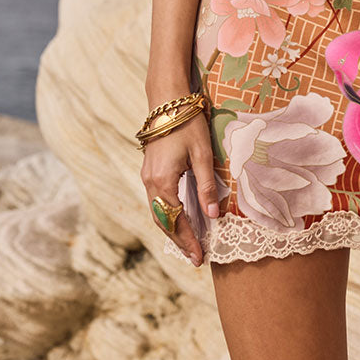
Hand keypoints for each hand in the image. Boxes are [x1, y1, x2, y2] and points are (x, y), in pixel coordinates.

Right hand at [140, 110, 218, 265]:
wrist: (168, 101)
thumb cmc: (188, 123)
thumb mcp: (203, 153)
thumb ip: (206, 185)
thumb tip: (213, 216)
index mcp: (163, 180)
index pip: (176, 220)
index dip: (188, 240)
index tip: (199, 258)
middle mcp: (150, 182)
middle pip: (163, 221)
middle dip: (179, 241)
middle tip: (195, 258)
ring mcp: (146, 176)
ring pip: (157, 213)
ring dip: (171, 230)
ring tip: (188, 245)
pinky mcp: (149, 171)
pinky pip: (156, 201)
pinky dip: (167, 216)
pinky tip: (178, 220)